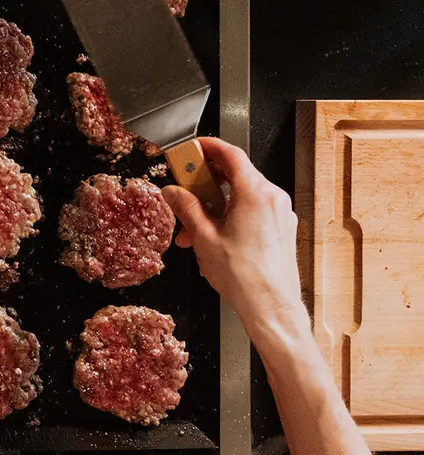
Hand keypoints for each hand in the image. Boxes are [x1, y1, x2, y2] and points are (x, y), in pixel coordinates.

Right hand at [161, 138, 308, 346]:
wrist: (271, 307)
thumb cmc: (243, 276)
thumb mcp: (204, 237)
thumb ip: (187, 208)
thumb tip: (172, 191)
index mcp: (255, 193)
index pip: (231, 154)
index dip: (209, 146)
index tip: (193, 147)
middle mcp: (272, 198)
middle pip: (235, 176)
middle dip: (205, 185)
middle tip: (183, 193)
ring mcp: (280, 214)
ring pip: (241, 197)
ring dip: (214, 207)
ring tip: (192, 231)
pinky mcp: (281, 229)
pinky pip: (252, 212)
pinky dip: (230, 217)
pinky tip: (212, 239)